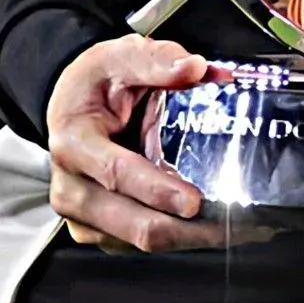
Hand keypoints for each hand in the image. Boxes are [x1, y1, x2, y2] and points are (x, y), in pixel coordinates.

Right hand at [46, 36, 272, 255]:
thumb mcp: (120, 57)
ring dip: (188, 239)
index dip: (157, 190)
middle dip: (186, 230)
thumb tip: (195, 67)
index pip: (117, 173)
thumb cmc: (95, 83)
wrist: (70, 106)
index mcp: (74, 143)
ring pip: (140, 243)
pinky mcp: (97, 230)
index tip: (194, 201)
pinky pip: (139, 245)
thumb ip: (157, 60)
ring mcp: (82, 215)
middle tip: (234, 223)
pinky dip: (175, 239)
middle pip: (134, 224)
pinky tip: (207, 229)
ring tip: (233, 228)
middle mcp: (71, 187)